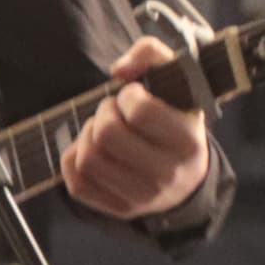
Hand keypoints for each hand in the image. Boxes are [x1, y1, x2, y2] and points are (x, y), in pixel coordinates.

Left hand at [59, 34, 212, 220]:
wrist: (187, 177)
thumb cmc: (175, 120)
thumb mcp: (177, 82)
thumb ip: (151, 54)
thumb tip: (119, 70)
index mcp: (188, 140)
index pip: (140, 111)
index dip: (127, 96)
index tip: (133, 95)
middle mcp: (168, 173)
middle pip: (108, 134)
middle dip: (104, 114)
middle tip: (114, 111)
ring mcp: (142, 196)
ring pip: (88, 159)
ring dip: (88, 136)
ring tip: (104, 130)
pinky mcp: (118, 209)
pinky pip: (75, 182)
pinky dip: (75, 159)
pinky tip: (93, 150)